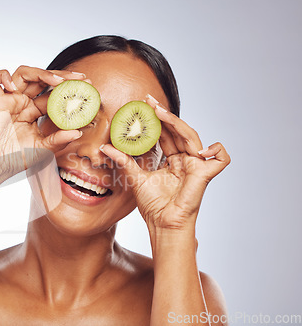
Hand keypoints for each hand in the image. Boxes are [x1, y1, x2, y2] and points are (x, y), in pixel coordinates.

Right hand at [0, 66, 85, 192]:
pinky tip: (13, 87)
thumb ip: (58, 140)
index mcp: (33, 111)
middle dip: (61, 75)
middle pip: (41, 78)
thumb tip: (78, 133)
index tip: (87, 87)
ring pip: (23, 73)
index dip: (69, 88)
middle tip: (79, 78)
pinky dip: (2, 77)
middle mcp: (22, 102)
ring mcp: (8, 100)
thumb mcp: (42, 150)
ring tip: (56, 81)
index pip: (53, 93)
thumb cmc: (15, 158)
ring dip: (40, 73)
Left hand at [100, 95, 230, 231]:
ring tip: (159, 112)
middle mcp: (186, 160)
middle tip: (149, 100)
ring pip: (192, 137)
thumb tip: (104, 147)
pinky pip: (221, 158)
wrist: (162, 224)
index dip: (157, 119)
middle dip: (164, 114)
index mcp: (173, 160)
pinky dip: (216, 150)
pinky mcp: (205, 175)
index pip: (167, 134)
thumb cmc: (152, 205)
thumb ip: (123, 160)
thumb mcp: (135, 177)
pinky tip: (199, 149)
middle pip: (178, 131)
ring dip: (176, 122)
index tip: (144, 104)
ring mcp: (197, 166)